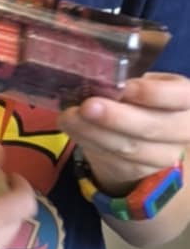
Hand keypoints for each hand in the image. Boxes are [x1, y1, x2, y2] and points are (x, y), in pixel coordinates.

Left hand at [63, 72, 189, 193]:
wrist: (145, 136)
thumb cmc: (144, 98)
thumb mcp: (147, 83)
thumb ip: (132, 82)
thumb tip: (101, 78)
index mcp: (187, 99)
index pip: (181, 97)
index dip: (155, 94)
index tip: (127, 88)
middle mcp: (183, 130)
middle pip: (152, 127)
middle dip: (116, 117)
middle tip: (87, 106)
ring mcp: (164, 154)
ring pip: (129, 147)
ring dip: (94, 132)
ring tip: (69, 117)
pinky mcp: (141, 170)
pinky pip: (113, 159)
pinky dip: (88, 142)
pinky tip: (72, 128)